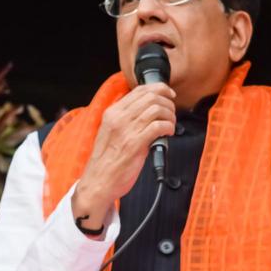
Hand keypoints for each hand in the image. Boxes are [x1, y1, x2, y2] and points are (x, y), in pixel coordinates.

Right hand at [71, 82, 175, 228]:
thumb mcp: (111, 132)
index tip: (168, 95)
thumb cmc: (106, 161)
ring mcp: (127, 130)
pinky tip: (169, 133)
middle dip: (167, 102)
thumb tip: (146, 112)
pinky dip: (168, 127)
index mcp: (112, 113)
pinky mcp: (135, 144)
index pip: (139, 90)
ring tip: (171, 124)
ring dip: (170, 115)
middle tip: (172, 112)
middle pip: (150, 96)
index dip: (159, 89)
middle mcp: (118, 118)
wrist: (98, 182)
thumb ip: (125, 120)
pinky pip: (158, 126)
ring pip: (156, 108)